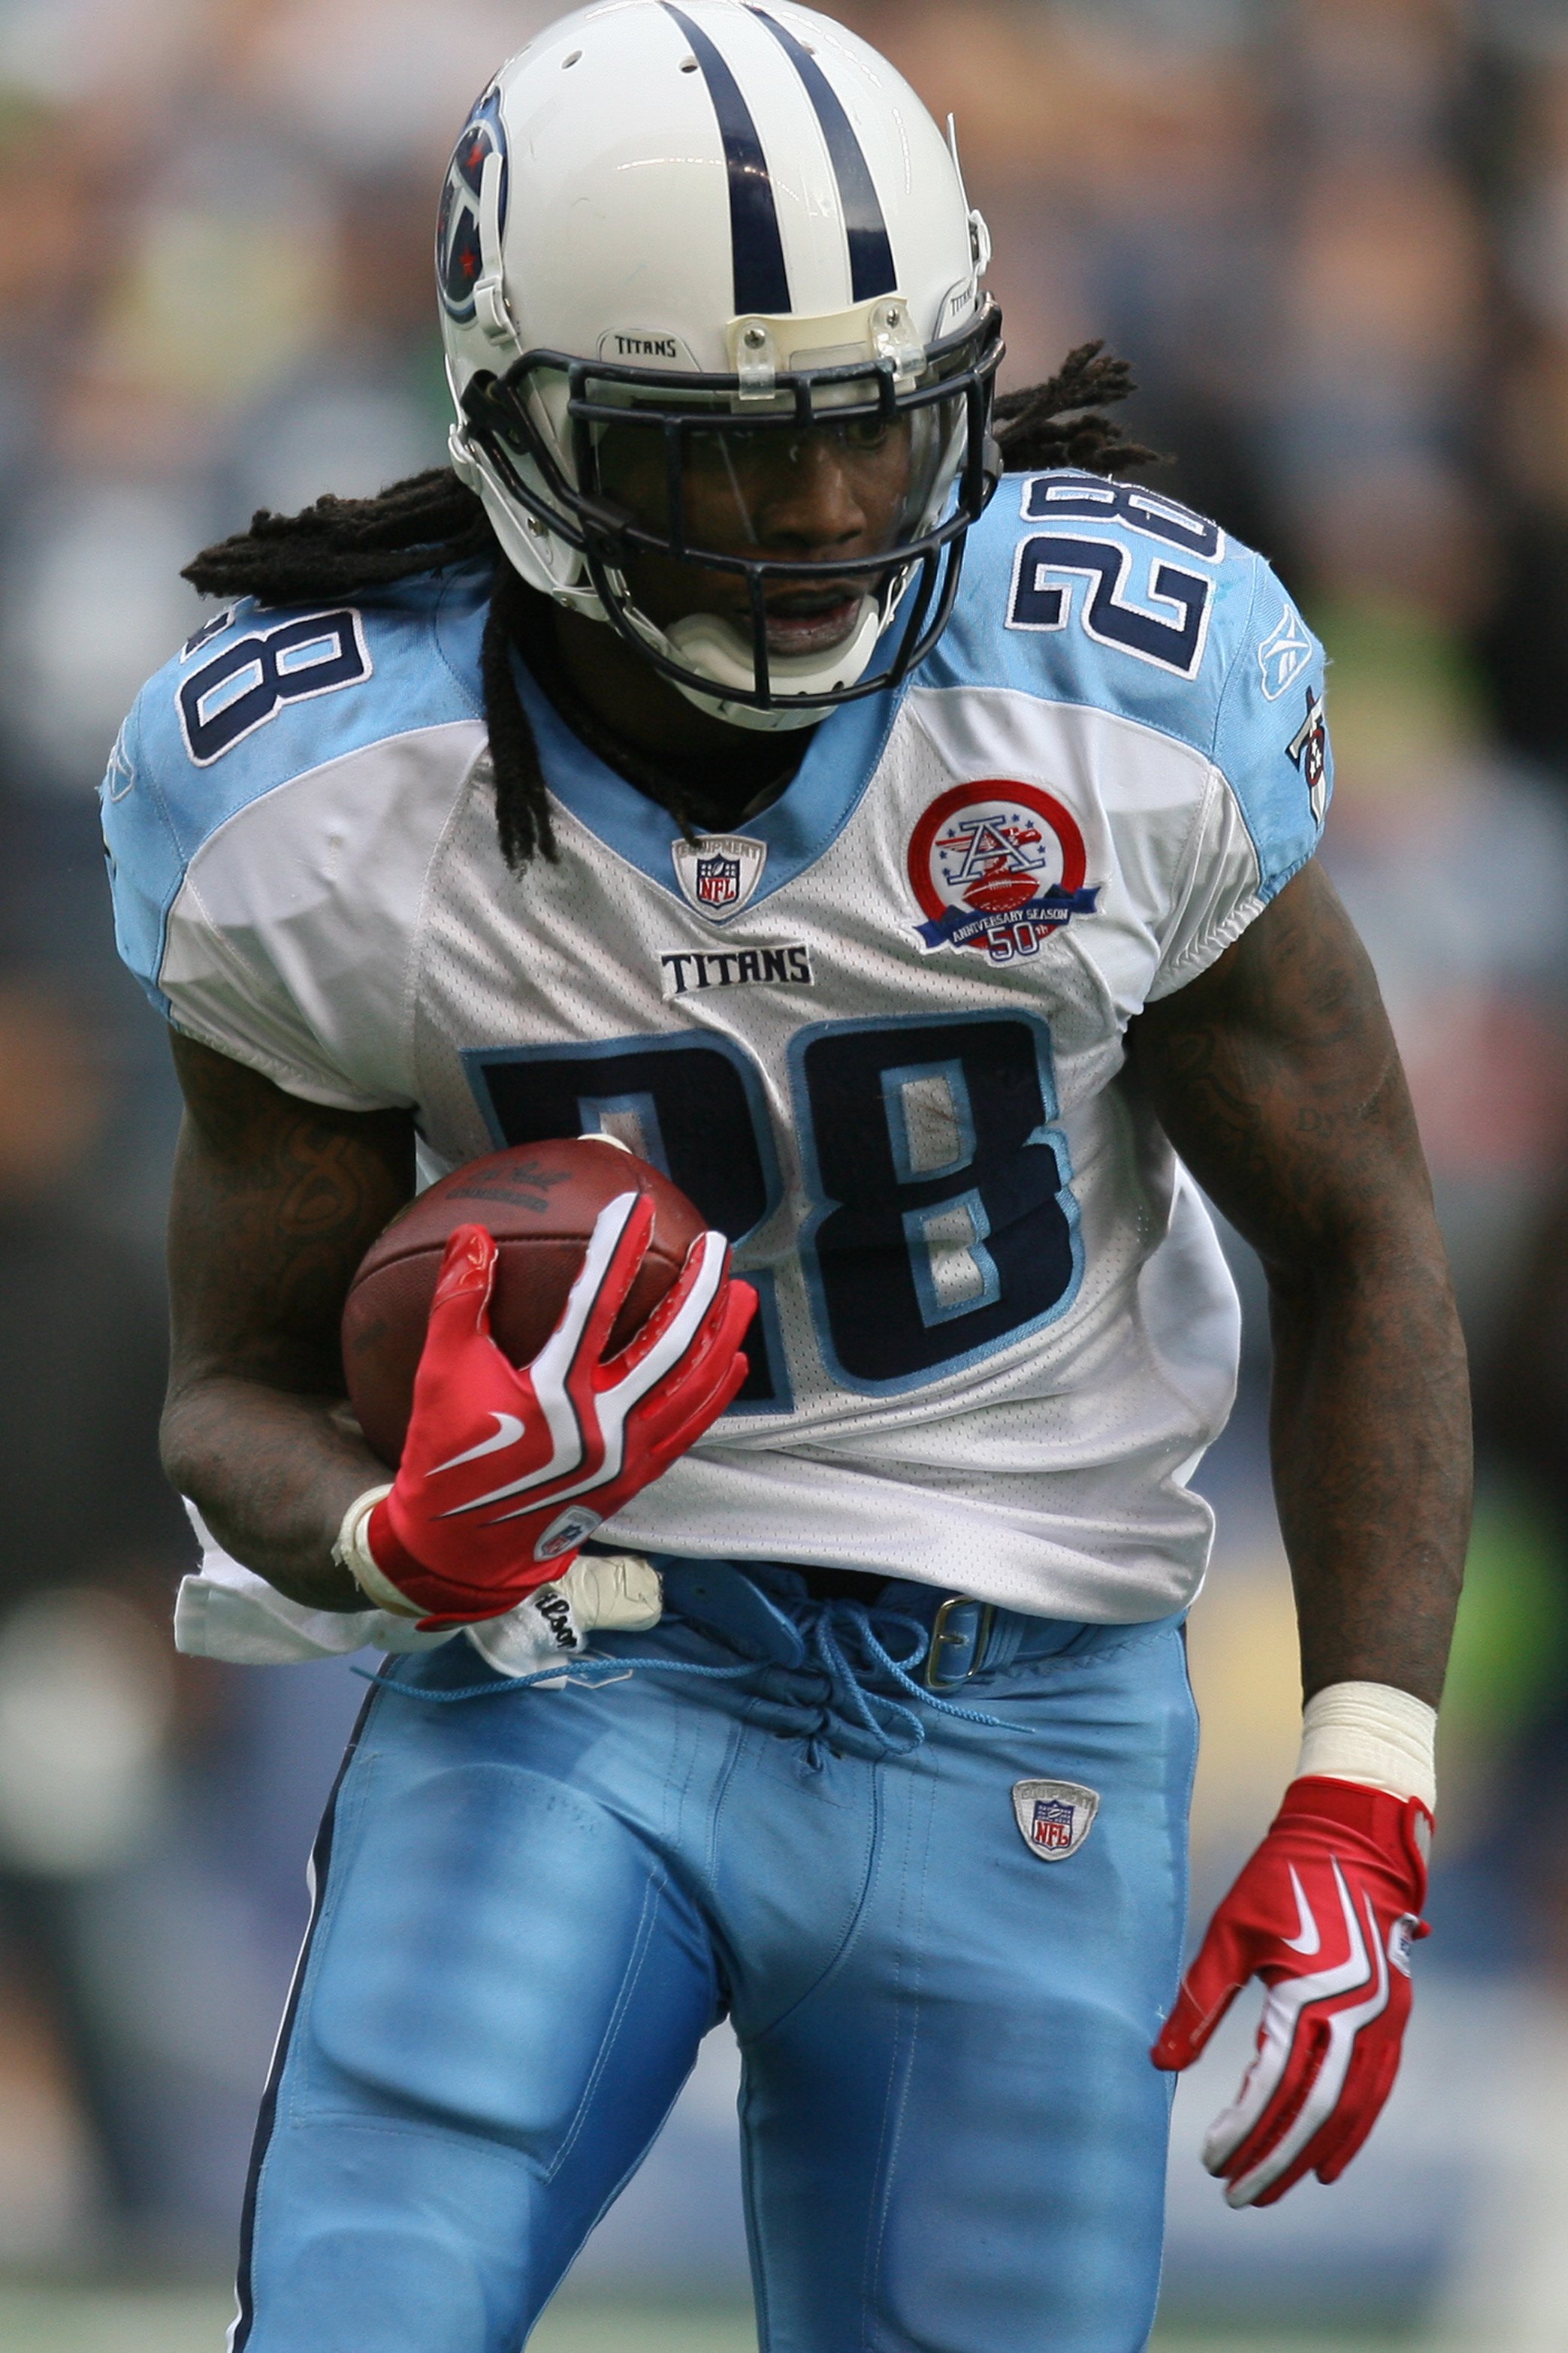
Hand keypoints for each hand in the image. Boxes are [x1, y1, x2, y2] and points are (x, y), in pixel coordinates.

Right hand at [364, 1194, 753, 1626]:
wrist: (460, 1548)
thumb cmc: (444, 1454)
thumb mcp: (440, 1373)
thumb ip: (457, 1302)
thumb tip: (471, 1234)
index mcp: (555, 1392)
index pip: (598, 1304)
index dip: (618, 1249)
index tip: (636, 1206)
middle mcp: (602, 1423)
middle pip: (669, 1344)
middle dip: (698, 1289)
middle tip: (715, 1243)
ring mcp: (627, 1454)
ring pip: (692, 1387)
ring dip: (722, 1336)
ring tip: (742, 1292)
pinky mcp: (636, 1477)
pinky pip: (688, 1429)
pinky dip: (715, 1394)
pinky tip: (733, 1363)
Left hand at [1151, 1775, 1430, 2206]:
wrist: (1353, 1837)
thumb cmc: (1281, 1878)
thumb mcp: (1230, 1931)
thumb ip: (1198, 2001)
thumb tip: (1160, 2062)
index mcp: (1310, 1995)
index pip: (1274, 2085)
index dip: (1241, 2129)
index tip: (1209, 2159)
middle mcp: (1356, 2016)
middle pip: (1315, 2111)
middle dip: (1274, 2159)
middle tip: (1237, 2196)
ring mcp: (1383, 2019)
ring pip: (1351, 2109)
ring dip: (1311, 2154)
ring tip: (1274, 2188)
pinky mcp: (1394, 2015)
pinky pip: (1377, 2089)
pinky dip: (1354, 2130)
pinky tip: (1328, 2160)